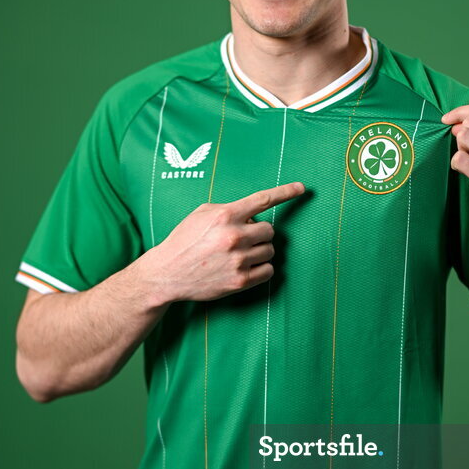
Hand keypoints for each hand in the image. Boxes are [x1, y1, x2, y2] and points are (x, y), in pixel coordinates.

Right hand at [141, 181, 305, 303]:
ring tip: (240, 254)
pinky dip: (261, 268)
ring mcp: (238, 260)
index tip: (302, 188)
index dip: (286, 192)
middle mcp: (234, 236)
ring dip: (260, 250)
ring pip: (270, 250)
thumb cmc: (184, 240)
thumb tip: (253, 215)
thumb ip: (229, 209)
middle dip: (260, 233)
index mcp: (225, 215)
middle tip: (243, 239)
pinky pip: (268, 270)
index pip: (263, 199)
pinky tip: (246, 267)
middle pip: (269, 230)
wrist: (167, 273)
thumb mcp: (201, 214)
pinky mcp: (240, 280)